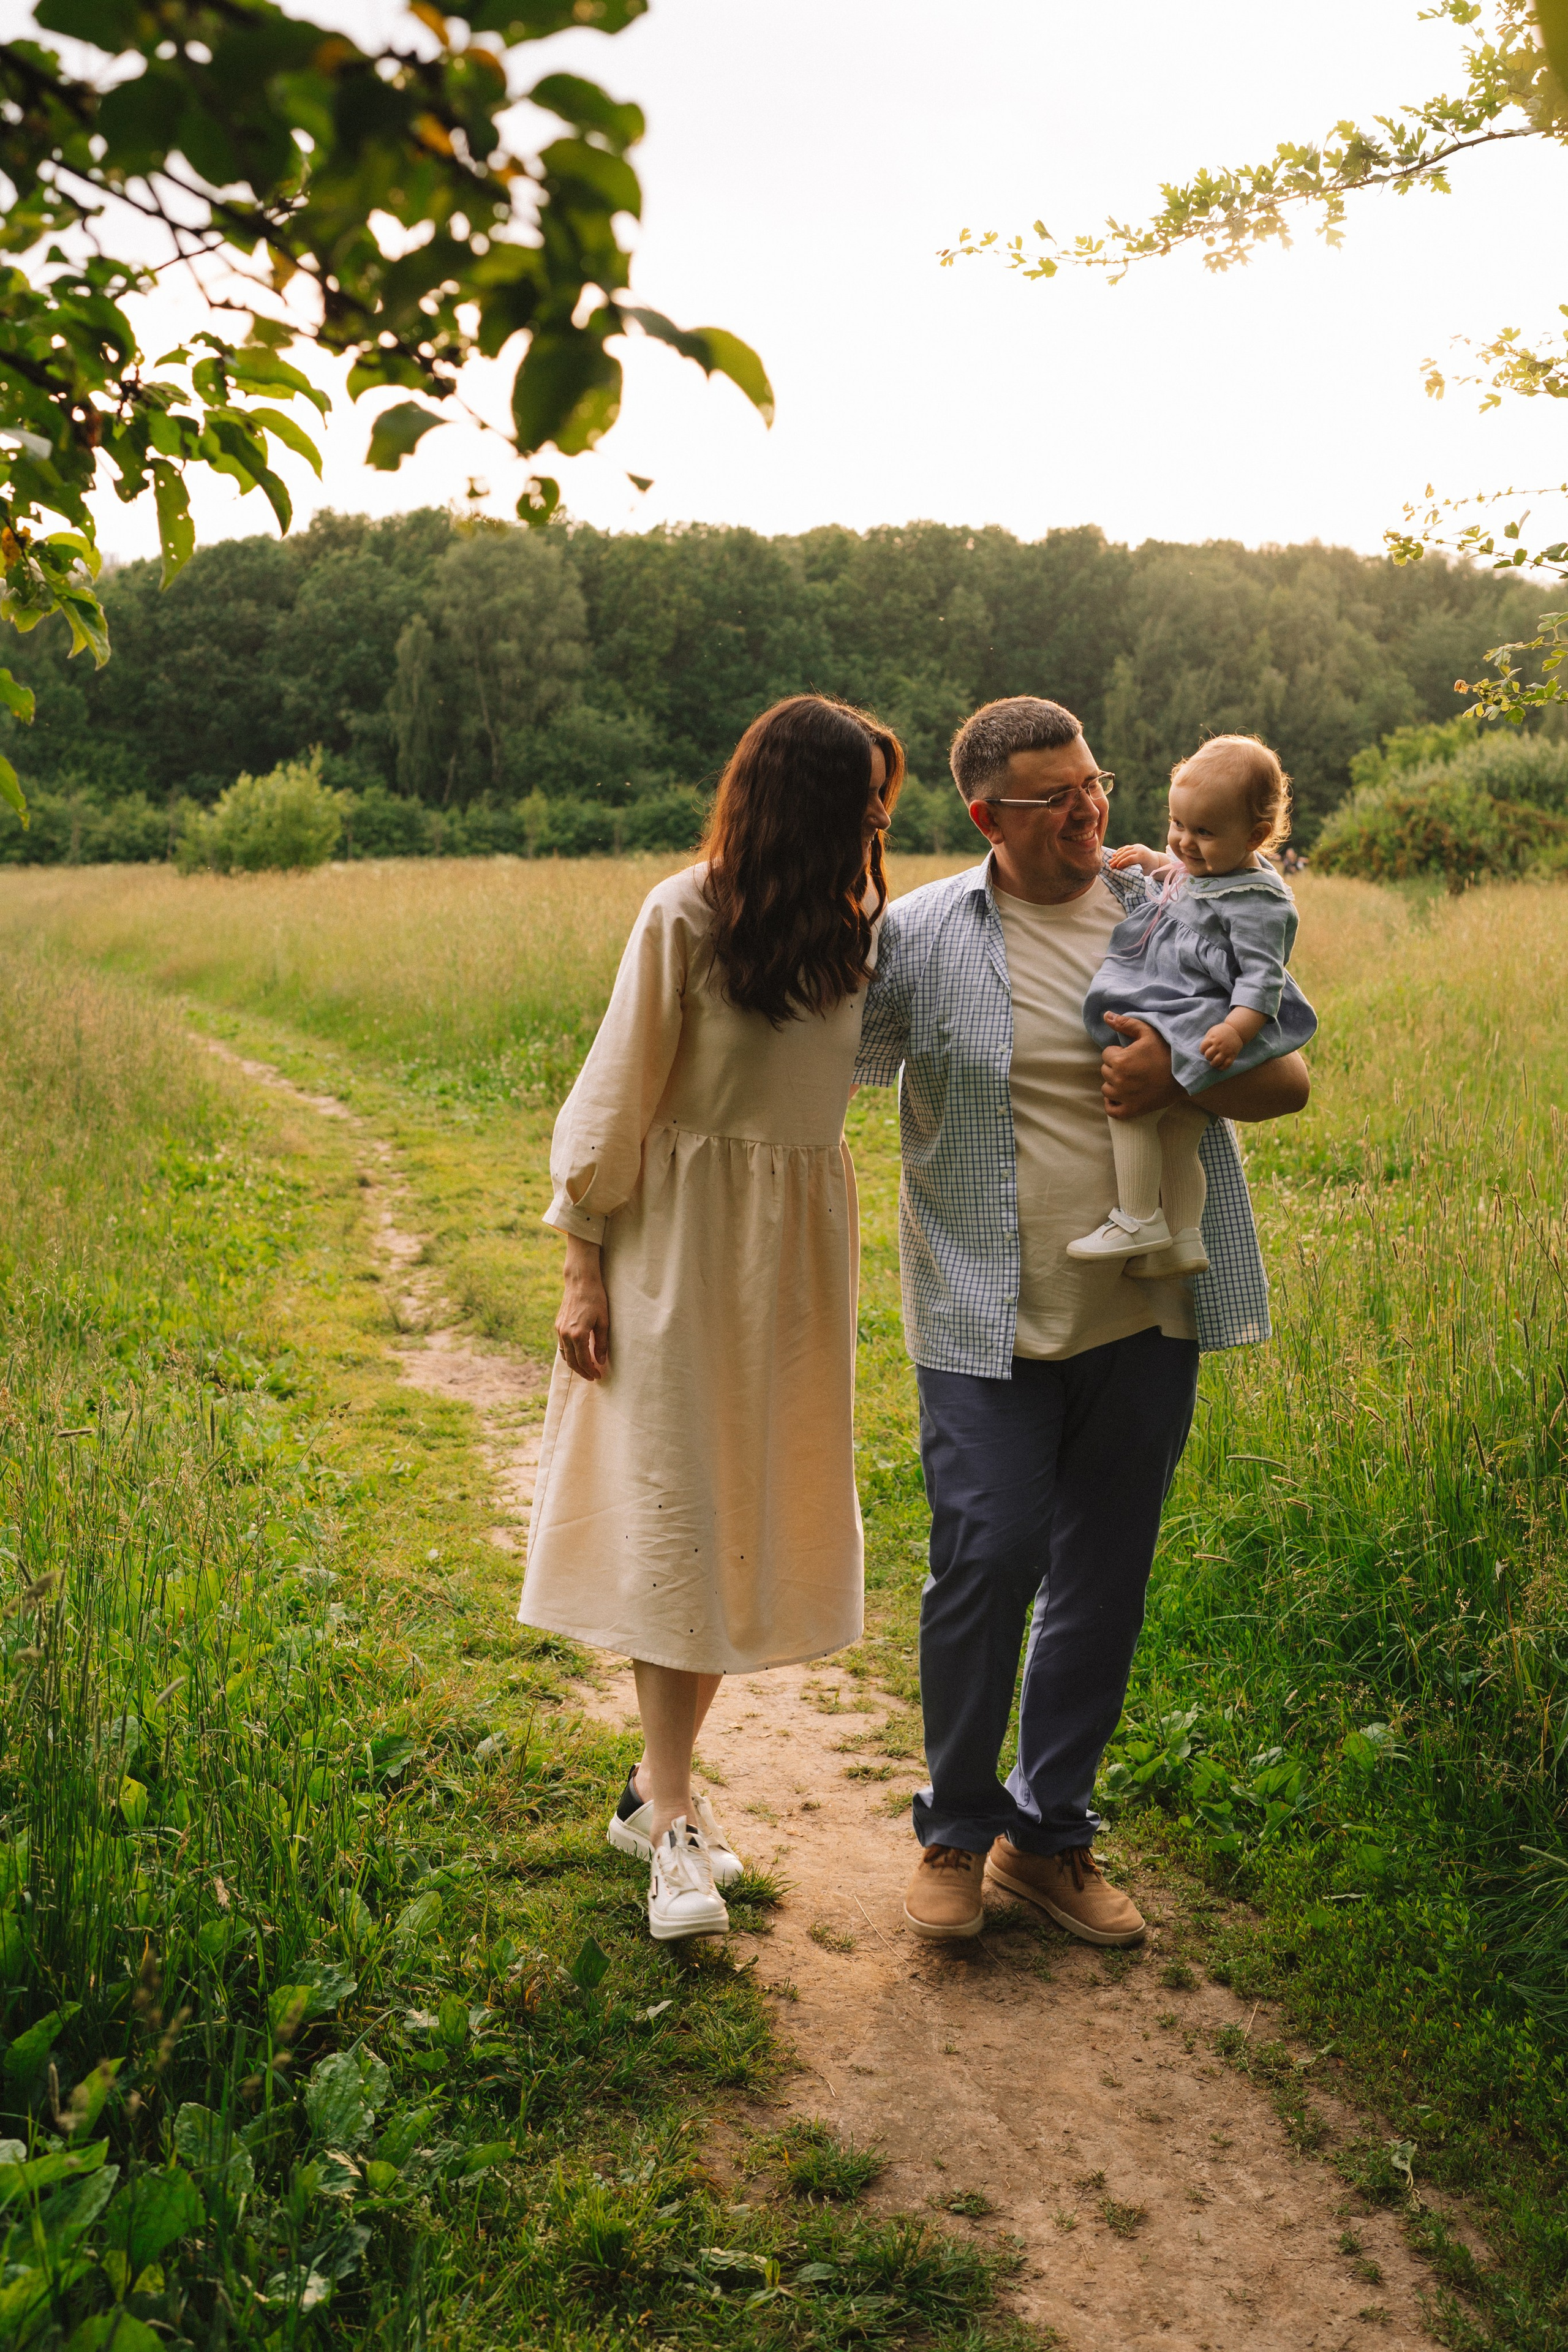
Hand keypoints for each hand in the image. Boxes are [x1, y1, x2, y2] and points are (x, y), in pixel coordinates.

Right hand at [556, 1237, 609, 1379]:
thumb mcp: (603, 1322)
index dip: (591, 1371)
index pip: (583, 1361)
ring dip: (574, 1364)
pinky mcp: (558, 1325)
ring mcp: (559, 1330)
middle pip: (572, 1361)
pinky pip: (562, 1346)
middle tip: (592, 1376)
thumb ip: (601, 1343)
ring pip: (565, 1355)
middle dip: (582, 1371)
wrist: (580, 1282)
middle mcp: (565, 1334)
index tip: (598, 1376)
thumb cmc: (595, 1299)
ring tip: (585, 1368)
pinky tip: (577, 1354)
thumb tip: (600, 1361)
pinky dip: (569, 1354)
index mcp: (578, 1335)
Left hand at [1100, 1013, 1183, 1120]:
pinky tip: (1121, 1096)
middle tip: (1133, 1066)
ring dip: (1114, 1084)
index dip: (1118, 1052)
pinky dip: (1113, 1104)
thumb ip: (1125, 1023)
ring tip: (1130, 1079)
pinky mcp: (1132, 1110)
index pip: (1106, 1054)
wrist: (1185, 1075)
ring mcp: (1124, 1097)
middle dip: (1116, 1067)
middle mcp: (1119, 1080)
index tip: (1131, 1054)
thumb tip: (1106, 1015)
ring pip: (1107, 1089)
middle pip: (1105, 1071)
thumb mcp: (1148, 1033)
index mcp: (1120, 1060)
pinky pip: (1111, 1110)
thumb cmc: (1166, 1051)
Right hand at [1107, 843, 1170, 873]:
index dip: (1122, 863)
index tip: (1116, 868)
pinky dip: (1119, 851)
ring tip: (1110, 861)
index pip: (1130, 859)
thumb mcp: (1143, 871)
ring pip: (1124, 850)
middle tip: (1110, 866)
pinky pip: (1125, 848)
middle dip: (1117, 860)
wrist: (1156, 860)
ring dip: (1116, 856)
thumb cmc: (1149, 868)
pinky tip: (1114, 855)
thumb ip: (1134, 870)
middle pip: (1125, 854)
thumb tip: (1123, 872)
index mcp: (1142, 856)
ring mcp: (1137, 846)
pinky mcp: (1135, 845)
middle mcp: (1139, 849)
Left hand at [1201, 1020, 1243, 1068]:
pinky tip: (1219, 1065)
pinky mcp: (1232, 1055)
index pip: (1202, 1048)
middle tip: (1210, 1056)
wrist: (1237, 1030)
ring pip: (1216, 1062)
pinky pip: (1226, 1065)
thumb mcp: (1212, 1031)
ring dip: (1213, 1063)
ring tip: (1214, 1061)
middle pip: (1208, 1056)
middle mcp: (1219, 1045)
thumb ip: (1207, 1040)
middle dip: (1207, 1057)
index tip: (1205, 1050)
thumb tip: (1203, 1050)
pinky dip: (1221, 1067)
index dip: (1202, 1050)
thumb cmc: (1222, 1031)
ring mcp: (1226, 1051)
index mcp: (1213, 1039)